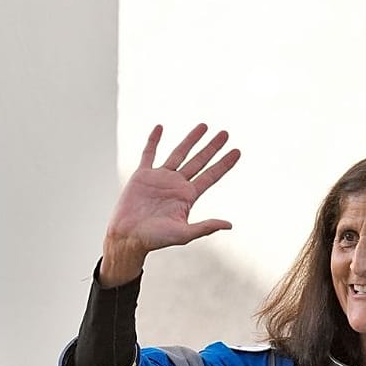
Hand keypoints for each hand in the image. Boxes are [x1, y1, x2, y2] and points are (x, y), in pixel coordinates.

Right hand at [100, 123, 239, 286]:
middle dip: (212, 147)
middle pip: (199, 161)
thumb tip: (229, 225)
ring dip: (191, 140)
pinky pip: (149, 154)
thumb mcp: (183, 234)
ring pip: (179, 153)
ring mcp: (159, 178)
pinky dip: (153, 140)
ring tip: (204, 126)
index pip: (210, 176)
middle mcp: (176, 184)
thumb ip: (205, 227)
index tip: (237, 151)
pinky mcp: (142, 176)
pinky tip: (160, 127)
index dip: (224, 164)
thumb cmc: (155, 239)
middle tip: (226, 133)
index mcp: (187, 196)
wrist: (128, 237)